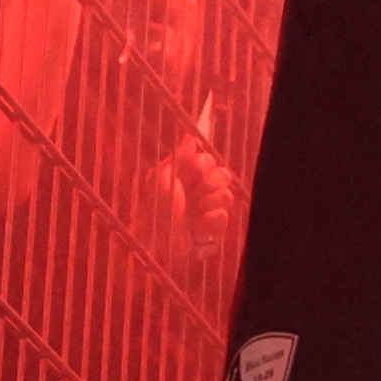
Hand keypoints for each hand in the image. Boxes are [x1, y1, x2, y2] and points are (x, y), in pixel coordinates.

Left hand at [151, 133, 238, 262]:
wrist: (153, 243)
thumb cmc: (153, 210)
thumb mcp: (159, 179)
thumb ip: (178, 157)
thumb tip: (192, 137)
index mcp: (186, 177)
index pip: (208, 160)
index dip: (203, 164)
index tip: (192, 171)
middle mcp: (199, 191)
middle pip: (223, 174)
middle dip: (211, 181)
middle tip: (198, 190)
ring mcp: (207, 210)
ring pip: (227, 195)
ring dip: (210, 202)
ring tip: (196, 211)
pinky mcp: (213, 230)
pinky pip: (224, 217)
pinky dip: (210, 221)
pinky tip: (197, 226)